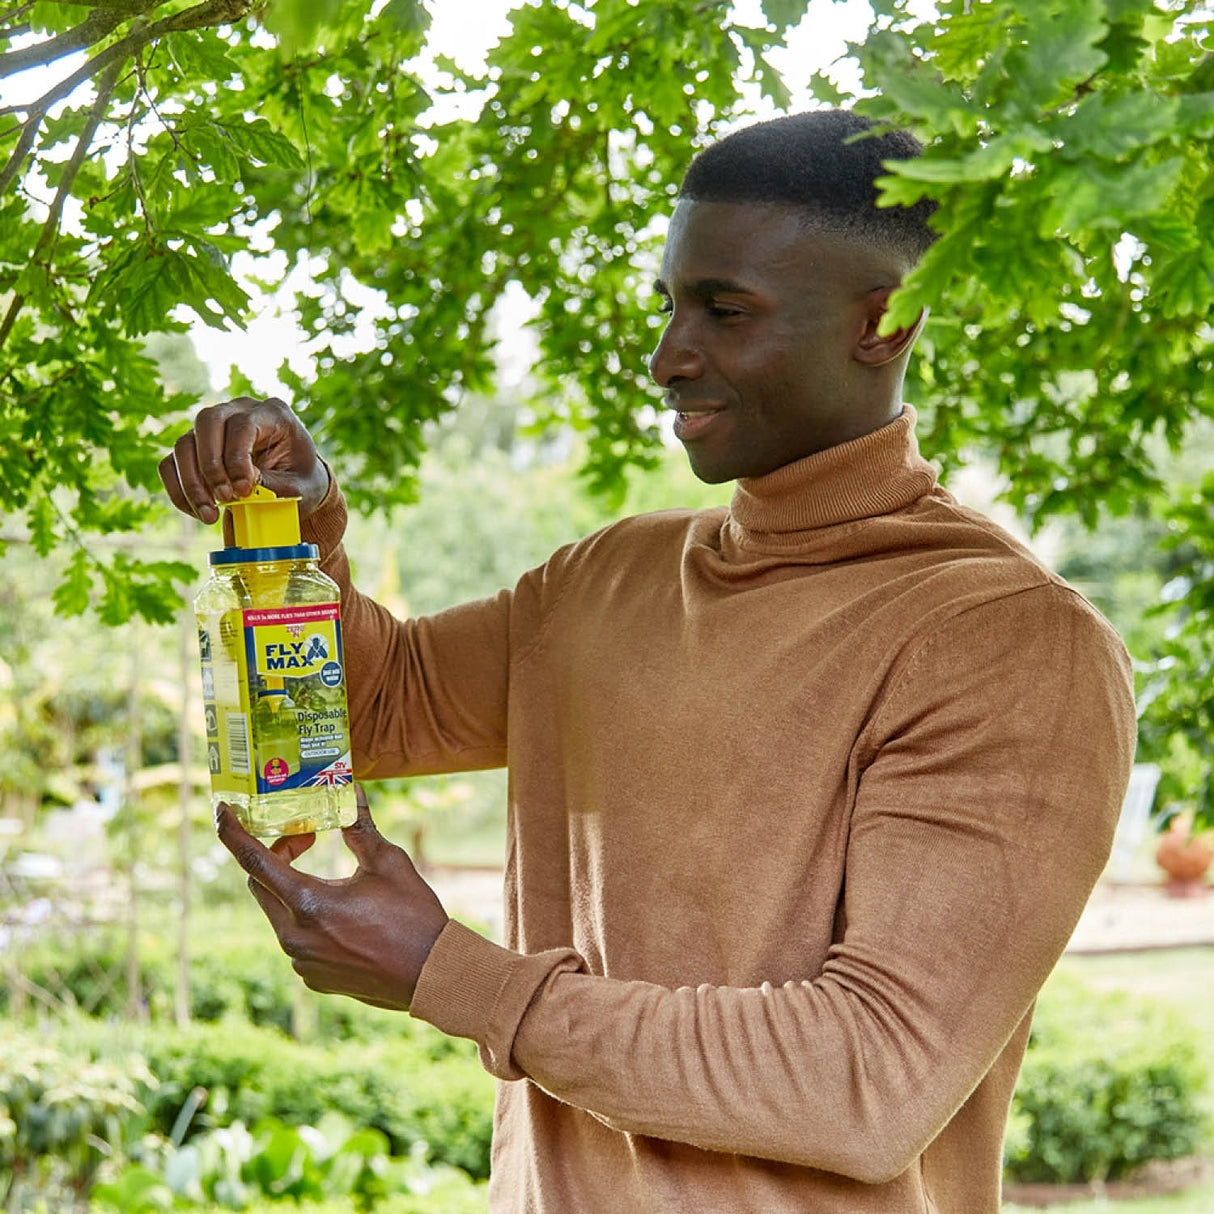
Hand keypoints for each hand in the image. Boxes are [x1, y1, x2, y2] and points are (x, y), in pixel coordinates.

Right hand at [158, 396, 330, 524]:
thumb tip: (243, 490)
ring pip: (184, 442)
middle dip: (210, 465)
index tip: (244, 491)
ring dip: (191, 482)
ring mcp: (214, 427)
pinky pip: (172, 462)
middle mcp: (239, 410)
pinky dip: (179, 489)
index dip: (237, 458)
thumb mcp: (303, 485)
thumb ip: (277, 485)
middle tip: (223, 499)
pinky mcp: (196, 446)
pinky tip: (198, 510)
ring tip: (209, 514)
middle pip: (206, 421)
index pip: (243, 425)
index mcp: (273, 413)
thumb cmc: (301, 478)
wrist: (295, 480)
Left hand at [215, 786, 448, 1010]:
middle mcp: (295, 937)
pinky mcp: (311, 977)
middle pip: (261, 884)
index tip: (223, 811)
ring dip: (292, 885)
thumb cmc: (414, 917)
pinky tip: (341, 911)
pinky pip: (294, 937)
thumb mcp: (388, 863)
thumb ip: (359, 827)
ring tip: (331, 875)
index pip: (255, 861)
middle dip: (276, 854)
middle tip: (308, 837)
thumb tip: (350, 790)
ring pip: (277, 911)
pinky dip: (305, 915)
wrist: (432, 975)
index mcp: (309, 904)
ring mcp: (300, 961)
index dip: (233, 833)